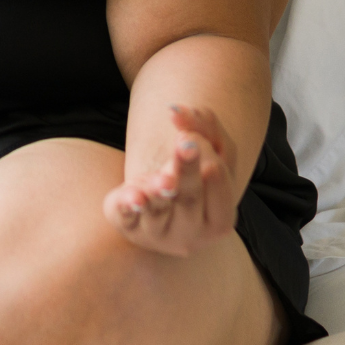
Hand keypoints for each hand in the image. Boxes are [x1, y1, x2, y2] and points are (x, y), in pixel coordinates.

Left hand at [103, 106, 237, 256]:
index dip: (207, 157)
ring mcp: (158, 234)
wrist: (161, 204)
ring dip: (159, 191)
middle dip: (187, 170)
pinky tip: (133, 198)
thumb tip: (176, 111)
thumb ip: (203, 124)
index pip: (217, 185)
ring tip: (165, 181)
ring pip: (157, 209)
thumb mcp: (211, 149)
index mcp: (219, 219)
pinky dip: (128, 205)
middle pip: (189, 197)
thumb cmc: (194, 176)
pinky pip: (125, 216)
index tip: (189, 137)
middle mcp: (191, 234)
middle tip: (186, 144)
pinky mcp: (127, 226)